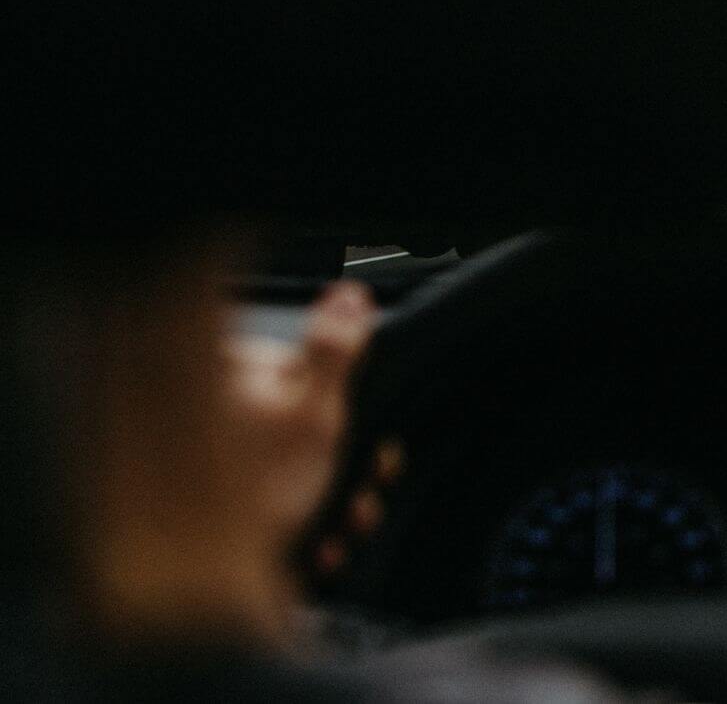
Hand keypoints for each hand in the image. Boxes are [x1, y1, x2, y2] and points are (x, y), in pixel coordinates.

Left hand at [226, 280, 374, 557]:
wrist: (203, 595)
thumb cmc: (250, 504)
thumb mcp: (312, 413)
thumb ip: (335, 351)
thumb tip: (349, 295)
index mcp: (227, 380)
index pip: (299, 367)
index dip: (338, 402)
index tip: (360, 432)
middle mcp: (214, 420)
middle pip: (305, 425)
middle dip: (348, 466)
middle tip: (359, 489)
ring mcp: (215, 472)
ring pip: (298, 473)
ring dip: (335, 505)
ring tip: (338, 529)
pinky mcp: (222, 517)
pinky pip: (279, 511)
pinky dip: (305, 532)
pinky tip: (312, 548)